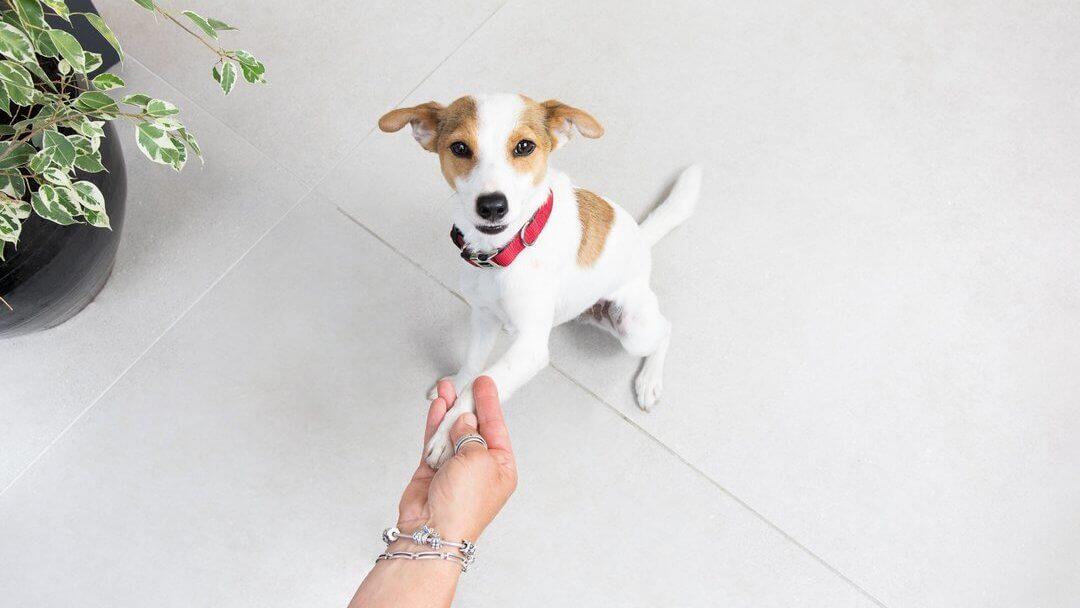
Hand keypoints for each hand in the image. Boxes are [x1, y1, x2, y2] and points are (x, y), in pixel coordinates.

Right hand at [396, 376, 516, 541]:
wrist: (432, 530)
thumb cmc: (462, 507)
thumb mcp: (477, 460)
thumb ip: (469, 434)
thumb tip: (463, 421)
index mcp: (501, 468)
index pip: (496, 427)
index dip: (489, 403)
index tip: (484, 384)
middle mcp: (478, 467)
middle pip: (473, 427)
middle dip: (467, 404)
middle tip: (464, 383)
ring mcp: (455, 468)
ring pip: (451, 431)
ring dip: (448, 411)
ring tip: (446, 390)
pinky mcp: (432, 470)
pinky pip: (434, 441)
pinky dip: (434, 424)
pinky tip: (436, 408)